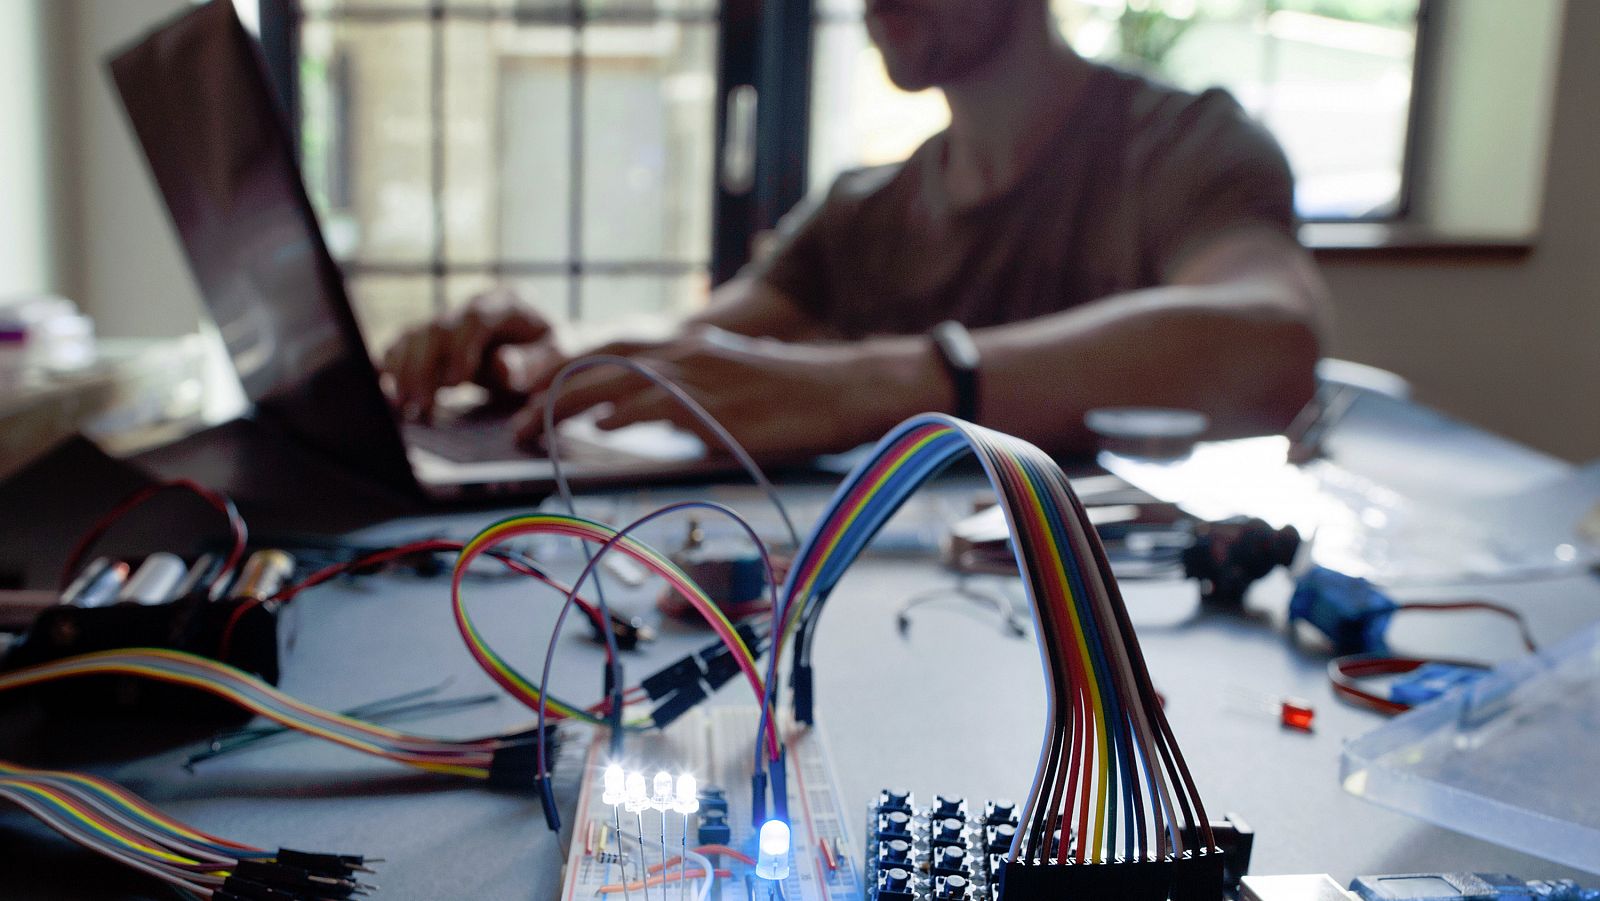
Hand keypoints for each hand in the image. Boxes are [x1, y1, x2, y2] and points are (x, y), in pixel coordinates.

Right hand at [380, 288, 563, 419]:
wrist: (546, 351)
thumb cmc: (555, 355)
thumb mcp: (559, 358)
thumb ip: (535, 362)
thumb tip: (501, 367)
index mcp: (507, 302)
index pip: (477, 317)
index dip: (462, 348)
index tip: (456, 383)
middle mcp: (472, 305)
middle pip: (437, 328)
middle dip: (425, 367)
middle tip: (420, 405)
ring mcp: (450, 320)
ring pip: (414, 337)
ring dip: (403, 373)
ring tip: (402, 408)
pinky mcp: (433, 339)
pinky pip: (403, 348)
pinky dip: (391, 370)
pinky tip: (386, 394)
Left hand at [513, 326, 949, 458]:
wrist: (846, 390)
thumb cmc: (796, 397)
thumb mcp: (732, 387)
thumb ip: (686, 401)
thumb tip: (650, 424)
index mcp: (688, 346)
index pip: (611, 354)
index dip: (565, 372)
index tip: (529, 397)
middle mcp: (686, 351)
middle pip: (599, 363)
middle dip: (548, 389)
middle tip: (513, 421)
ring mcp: (700, 374)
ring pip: (614, 382)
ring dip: (565, 405)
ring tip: (530, 430)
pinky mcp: (716, 403)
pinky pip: (655, 404)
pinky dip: (620, 412)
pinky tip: (594, 426)